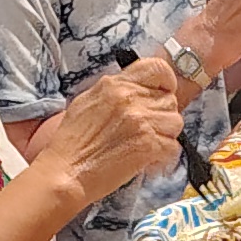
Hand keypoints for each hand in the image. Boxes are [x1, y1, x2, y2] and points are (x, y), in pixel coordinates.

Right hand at [34, 52, 186, 211]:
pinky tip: (148, 160)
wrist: (65, 172)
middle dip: (162, 117)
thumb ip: (114, 91)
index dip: (166, 82)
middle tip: (147, 131)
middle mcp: (130, 98)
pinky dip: (164, 156)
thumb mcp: (88, 101)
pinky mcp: (148, 145)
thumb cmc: (72, 142)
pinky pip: (173, 146)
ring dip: (165, 136)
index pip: (158, 68)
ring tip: (147, 146)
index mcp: (115, 85)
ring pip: (175, 122)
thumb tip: (135, 89)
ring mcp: (140, 122)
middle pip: (169, 100)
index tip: (162, 94)